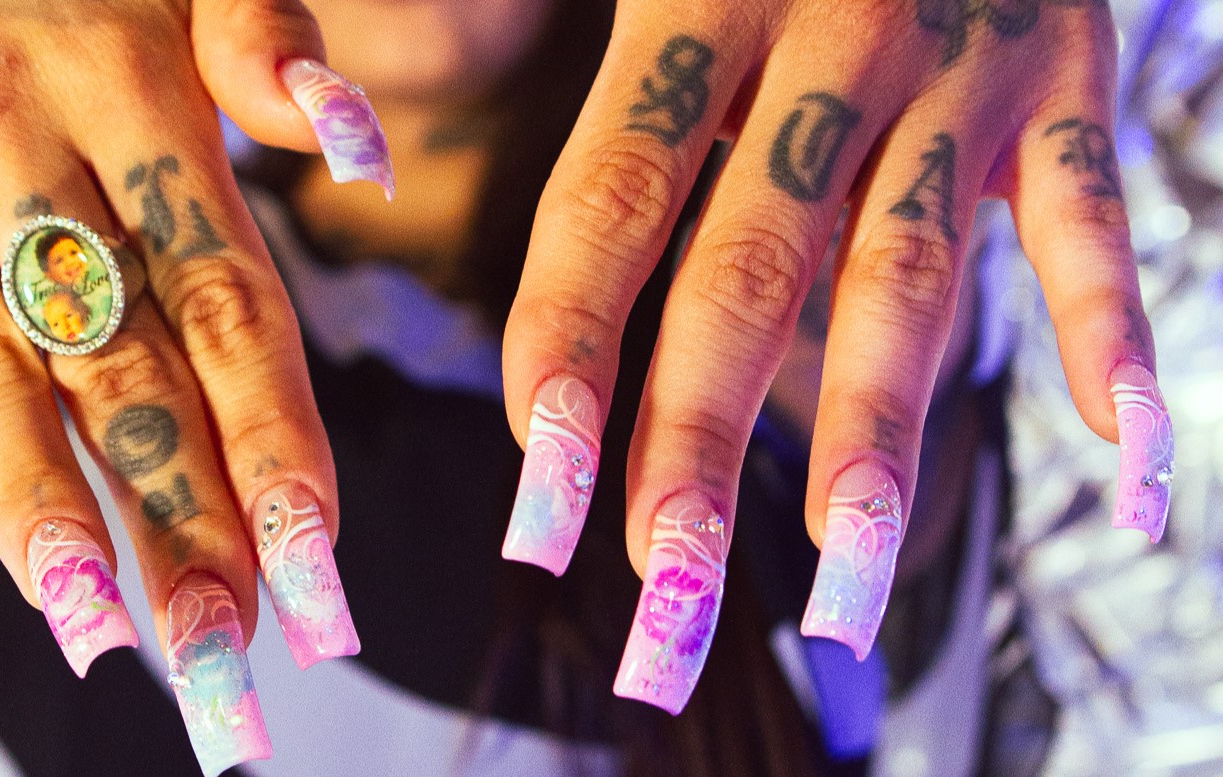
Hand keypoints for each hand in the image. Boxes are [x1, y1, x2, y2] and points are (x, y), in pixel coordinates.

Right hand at [0, 0, 389, 766]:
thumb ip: (265, 39)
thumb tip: (353, 148)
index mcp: (129, 89)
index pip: (223, 298)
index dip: (274, 438)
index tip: (322, 564)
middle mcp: (13, 140)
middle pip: (115, 358)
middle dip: (180, 511)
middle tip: (231, 650)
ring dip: (30, 497)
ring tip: (94, 627)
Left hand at [498, 0, 1169, 712]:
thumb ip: (603, 91)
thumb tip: (473, 237)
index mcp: (689, 5)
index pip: (609, 203)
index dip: (566, 351)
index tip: (538, 492)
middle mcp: (823, 40)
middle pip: (747, 274)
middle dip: (696, 445)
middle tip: (663, 594)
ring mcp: (957, 65)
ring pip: (906, 280)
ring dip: (874, 442)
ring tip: (838, 589)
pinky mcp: (1065, 77)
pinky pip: (1091, 223)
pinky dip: (1109, 342)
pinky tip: (1125, 467)